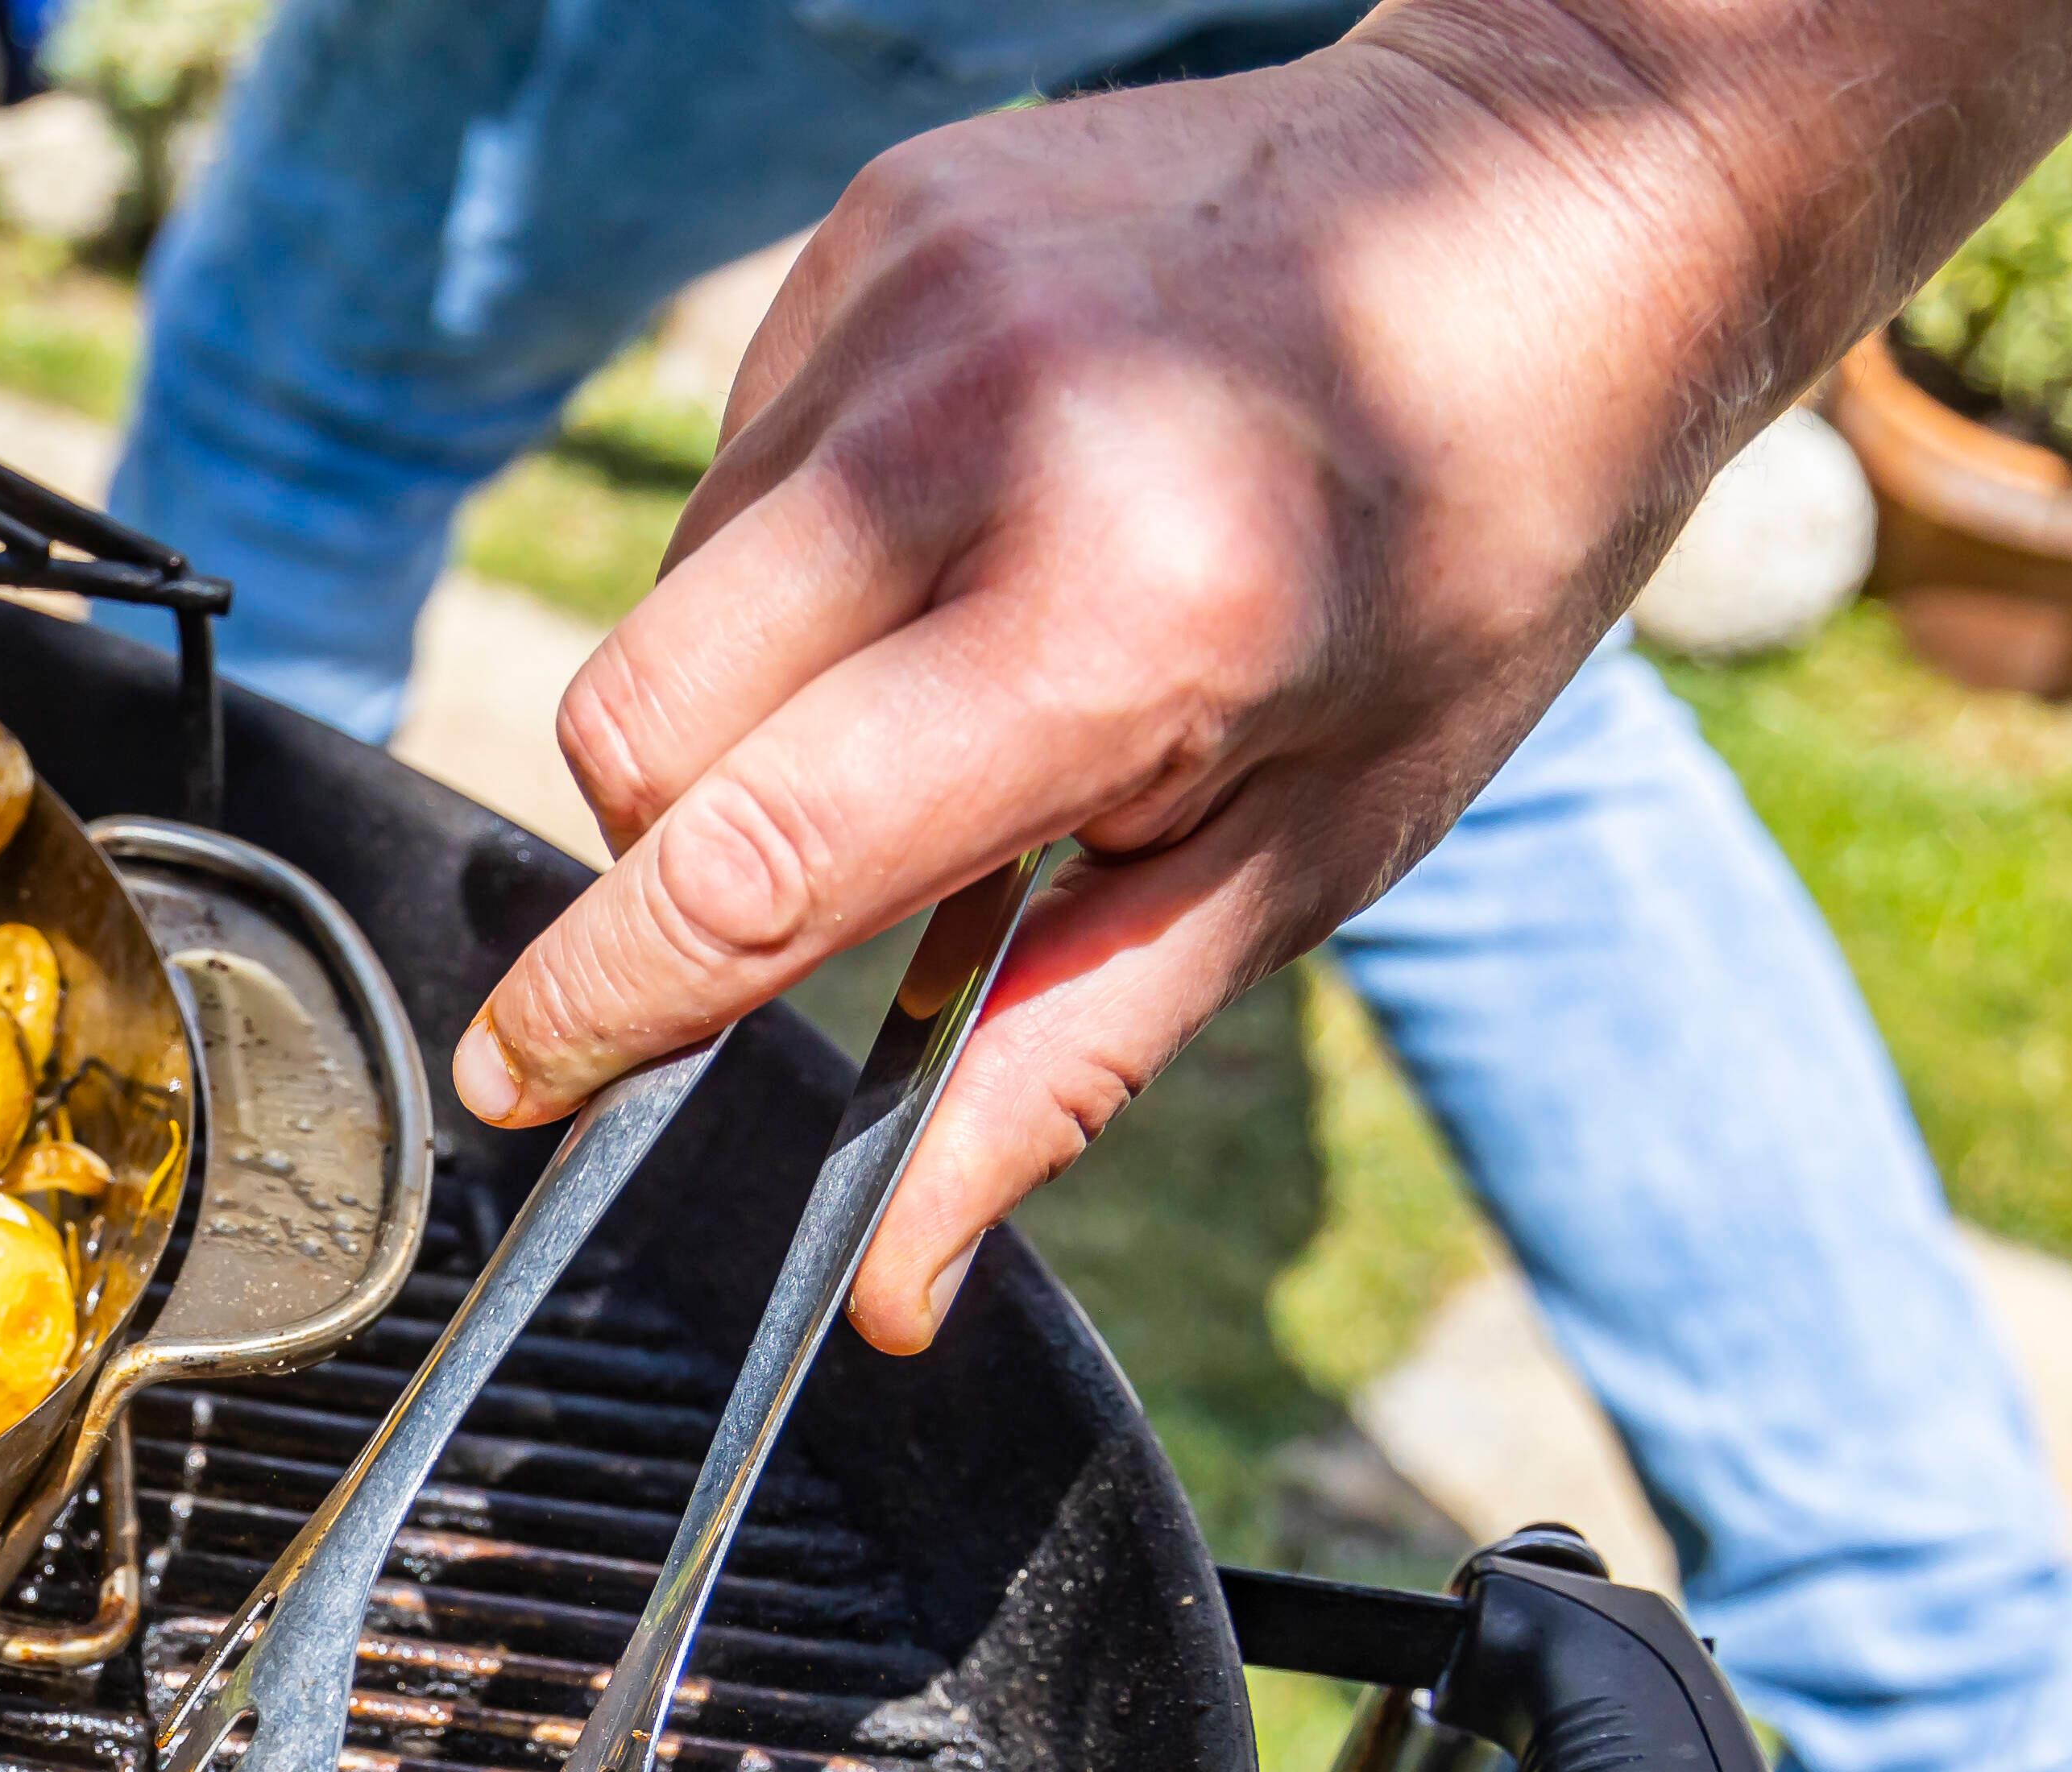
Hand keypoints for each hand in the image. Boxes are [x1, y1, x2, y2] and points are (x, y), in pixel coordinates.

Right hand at [456, 0, 2071, 1351]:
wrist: (1557, 191)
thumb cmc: (1463, 549)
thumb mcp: (1310, 847)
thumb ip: (1063, 1061)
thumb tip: (889, 1280)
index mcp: (1117, 624)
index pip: (751, 860)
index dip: (599, 999)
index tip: (515, 1083)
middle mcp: (984, 439)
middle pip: (635, 733)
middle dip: (681, 846)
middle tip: (840, 859)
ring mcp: (911, 302)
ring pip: (671, 603)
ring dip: (756, 690)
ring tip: (956, 656)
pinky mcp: (877, 225)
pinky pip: (734, 463)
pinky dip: (807, 547)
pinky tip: (968, 519)